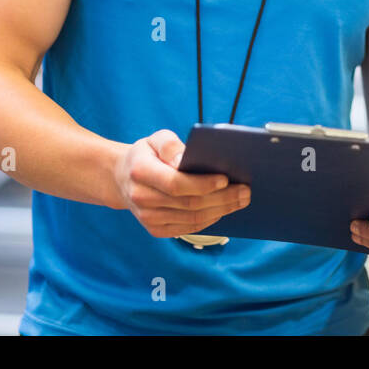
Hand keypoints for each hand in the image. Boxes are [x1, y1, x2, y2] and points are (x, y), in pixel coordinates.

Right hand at [113, 129, 249, 238]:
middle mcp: (141, 198)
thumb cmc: (147, 154)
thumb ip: (170, 145)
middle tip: (245, 191)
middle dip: (222, 198)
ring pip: (192, 219)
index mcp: (141, 172)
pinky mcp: (155, 230)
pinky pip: (188, 228)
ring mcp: (147, 218)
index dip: (203, 184)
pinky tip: (224, 210)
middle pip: (189, 203)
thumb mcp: (155, 139)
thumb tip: (185, 160)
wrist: (123, 178)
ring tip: (241, 200)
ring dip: (221, 211)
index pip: (176, 184)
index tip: (226, 179)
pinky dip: (210, 220)